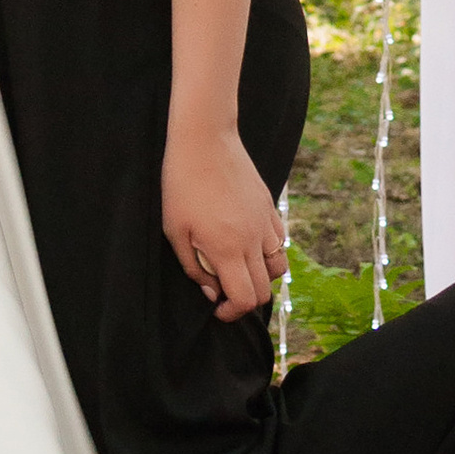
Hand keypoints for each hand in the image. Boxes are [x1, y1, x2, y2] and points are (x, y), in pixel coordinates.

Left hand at [162, 123, 285, 323]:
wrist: (205, 141)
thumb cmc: (181, 185)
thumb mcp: (175, 231)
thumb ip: (194, 268)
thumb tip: (212, 293)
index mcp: (227, 249)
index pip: (245, 298)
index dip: (232, 312)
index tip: (217, 308)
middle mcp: (253, 240)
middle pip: (264, 289)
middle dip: (244, 299)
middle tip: (223, 290)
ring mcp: (265, 223)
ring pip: (278, 267)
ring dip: (261, 277)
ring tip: (238, 267)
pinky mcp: (270, 208)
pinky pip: (279, 242)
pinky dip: (268, 253)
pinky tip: (247, 243)